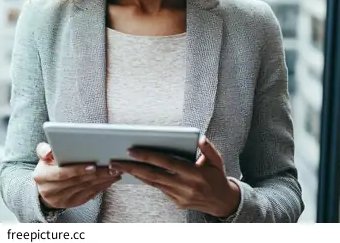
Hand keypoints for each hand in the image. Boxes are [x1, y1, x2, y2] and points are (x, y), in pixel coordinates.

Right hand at [32, 142, 120, 209]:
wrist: (45, 187)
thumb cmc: (47, 167)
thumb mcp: (42, 157)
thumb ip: (43, 150)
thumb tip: (49, 151)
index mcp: (41, 177)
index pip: (61, 174)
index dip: (77, 170)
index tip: (93, 166)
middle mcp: (50, 190)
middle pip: (77, 182)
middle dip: (96, 174)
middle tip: (111, 167)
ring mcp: (61, 199)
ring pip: (85, 188)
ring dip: (102, 180)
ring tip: (114, 172)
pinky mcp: (71, 203)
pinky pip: (89, 194)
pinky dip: (101, 186)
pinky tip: (109, 179)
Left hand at [110, 136, 240, 217]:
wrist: (223, 202)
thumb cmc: (217, 176)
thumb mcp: (217, 160)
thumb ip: (208, 148)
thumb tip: (199, 138)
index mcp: (194, 173)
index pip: (166, 162)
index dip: (148, 156)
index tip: (131, 150)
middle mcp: (185, 186)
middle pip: (154, 175)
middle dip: (132, 168)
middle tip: (115, 161)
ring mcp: (180, 196)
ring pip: (153, 183)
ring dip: (135, 175)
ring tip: (119, 166)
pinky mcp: (177, 202)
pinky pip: (159, 189)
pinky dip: (146, 180)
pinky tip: (134, 173)